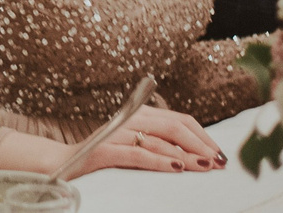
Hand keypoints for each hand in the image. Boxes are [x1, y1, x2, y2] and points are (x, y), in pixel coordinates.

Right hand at [0, 106, 225, 176]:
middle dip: (202, 144)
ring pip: (161, 140)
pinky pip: (139, 154)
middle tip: (220, 162)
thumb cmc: (102, 158)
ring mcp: (117, 133)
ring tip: (206, 166)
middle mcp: (130, 120)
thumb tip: (193, 155)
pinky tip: (177, 168)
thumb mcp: (132, 146)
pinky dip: (161, 161)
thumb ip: (157, 143)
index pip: (179, 119)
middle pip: (175, 126)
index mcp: (138, 115)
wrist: (62, 164)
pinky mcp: (106, 150)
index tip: (220, 152)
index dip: (203, 135)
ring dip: (188, 154)